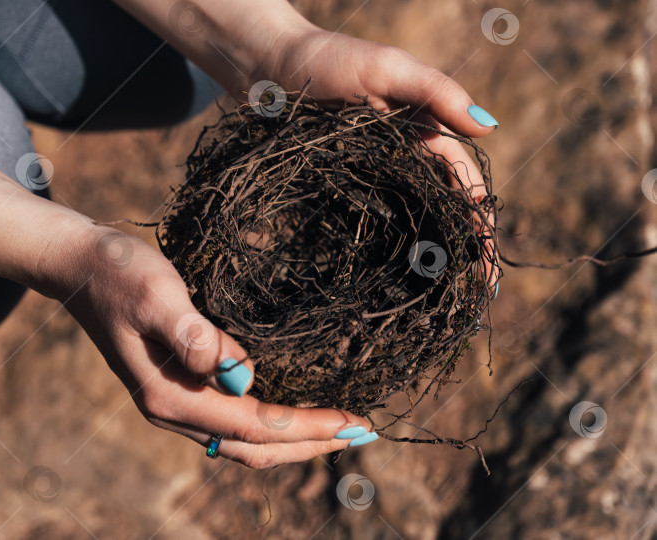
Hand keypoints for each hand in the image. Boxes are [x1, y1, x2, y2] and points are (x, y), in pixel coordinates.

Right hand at [60, 225, 376, 467]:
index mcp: (169, 393)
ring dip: (295, 439)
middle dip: (311, 444)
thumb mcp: (155, 293)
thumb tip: (242, 374)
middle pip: (253, 446)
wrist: (80, 266)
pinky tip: (295, 408)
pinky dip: (272, 423)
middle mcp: (173, 408)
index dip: (306, 426)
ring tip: (340, 429)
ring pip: (245, 441)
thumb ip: (194, 334)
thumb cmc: (118, 273)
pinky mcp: (181, 386)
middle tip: (362, 432)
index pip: (252, 423)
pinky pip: (234, 421)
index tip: (352, 419)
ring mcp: (177, 401)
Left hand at [252, 28, 499, 287]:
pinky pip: (371, 220)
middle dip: (462, 250)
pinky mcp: (342, 186)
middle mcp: (405, 159)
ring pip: (411, 221)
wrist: (271, 67)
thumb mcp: (388, 69)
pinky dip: (387, 248)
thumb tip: (489, 129)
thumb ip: (437, 93)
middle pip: (442, 210)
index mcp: (425, 133)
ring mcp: (374, 176)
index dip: (479, 222)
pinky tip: (391, 277)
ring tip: (440, 297)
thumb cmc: (332, 60)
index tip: (487, 261)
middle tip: (473, 296)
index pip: (464, 183)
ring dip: (428, 256)